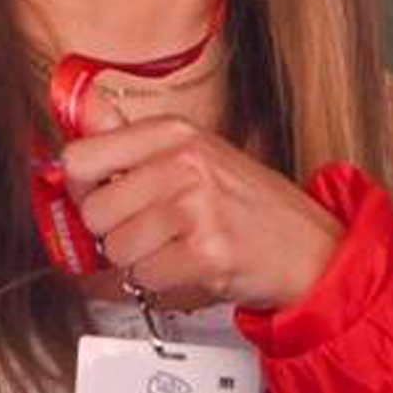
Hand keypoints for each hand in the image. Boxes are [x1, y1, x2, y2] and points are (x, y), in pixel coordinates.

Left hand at [57, 96, 340, 313]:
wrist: (314, 248)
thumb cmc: (250, 205)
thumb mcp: (194, 153)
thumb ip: (131, 139)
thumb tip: (81, 109)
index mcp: (173, 132)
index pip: (79, 158)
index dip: (82, 189)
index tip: (102, 197)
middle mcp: (183, 162)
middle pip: (93, 212)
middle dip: (114, 232)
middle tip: (154, 231)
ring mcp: (196, 207)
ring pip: (116, 250)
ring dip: (141, 260)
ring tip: (178, 247)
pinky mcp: (206, 252)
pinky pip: (144, 277)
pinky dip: (162, 282)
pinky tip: (192, 265)